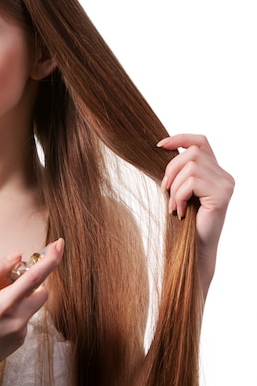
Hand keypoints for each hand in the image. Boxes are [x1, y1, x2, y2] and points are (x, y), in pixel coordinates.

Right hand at [0, 239, 63, 381]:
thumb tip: (16, 256)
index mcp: (6, 303)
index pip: (36, 276)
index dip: (50, 259)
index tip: (59, 245)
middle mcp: (18, 319)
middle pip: (42, 293)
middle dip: (33, 283)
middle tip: (10, 280)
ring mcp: (21, 333)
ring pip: (33, 307)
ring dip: (23, 298)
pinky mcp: (19, 342)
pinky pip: (24, 320)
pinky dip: (16, 313)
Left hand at [157, 134, 233, 252]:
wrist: (195, 247)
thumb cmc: (185, 219)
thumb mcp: (179, 189)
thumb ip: (178, 171)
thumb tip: (160, 148)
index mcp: (215, 171)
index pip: (201, 141)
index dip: (180, 138)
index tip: (159, 145)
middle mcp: (224, 175)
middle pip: (192, 152)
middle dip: (171, 169)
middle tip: (165, 189)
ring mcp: (226, 185)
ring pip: (191, 167)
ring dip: (175, 186)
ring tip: (174, 204)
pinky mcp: (222, 196)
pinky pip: (192, 183)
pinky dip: (179, 196)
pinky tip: (180, 211)